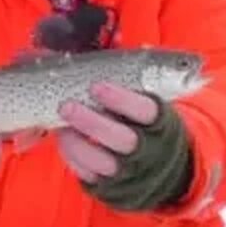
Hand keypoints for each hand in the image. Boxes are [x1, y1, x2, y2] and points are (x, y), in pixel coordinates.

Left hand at [55, 82, 193, 212]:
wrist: (165, 167)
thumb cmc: (150, 123)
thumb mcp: (152, 99)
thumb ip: (133, 74)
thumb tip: (113, 39)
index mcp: (162, 123)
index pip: (145, 111)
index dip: (121, 99)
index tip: (97, 87)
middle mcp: (149, 150)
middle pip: (123, 139)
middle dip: (91, 122)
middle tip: (67, 106)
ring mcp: (131, 172)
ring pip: (103, 162)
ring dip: (77, 144)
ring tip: (60, 125)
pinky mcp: (113, 188)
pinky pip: (90, 176)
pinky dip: (74, 158)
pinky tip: (64, 139)